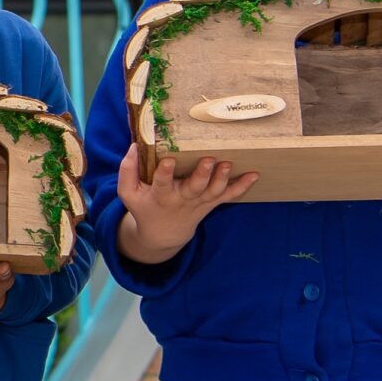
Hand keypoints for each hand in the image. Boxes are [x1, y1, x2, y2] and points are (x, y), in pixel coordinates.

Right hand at [115, 149, 256, 264]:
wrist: (163, 234)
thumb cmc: (145, 207)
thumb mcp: (128, 193)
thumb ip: (127, 170)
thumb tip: (135, 145)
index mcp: (160, 195)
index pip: (161, 183)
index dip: (165, 173)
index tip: (168, 160)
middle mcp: (182, 198)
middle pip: (194, 188)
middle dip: (202, 174)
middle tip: (209, 160)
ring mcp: (199, 202)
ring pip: (213, 191)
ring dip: (222, 178)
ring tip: (227, 164)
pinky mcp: (211, 203)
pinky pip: (228, 196)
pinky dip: (242, 187)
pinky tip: (254, 175)